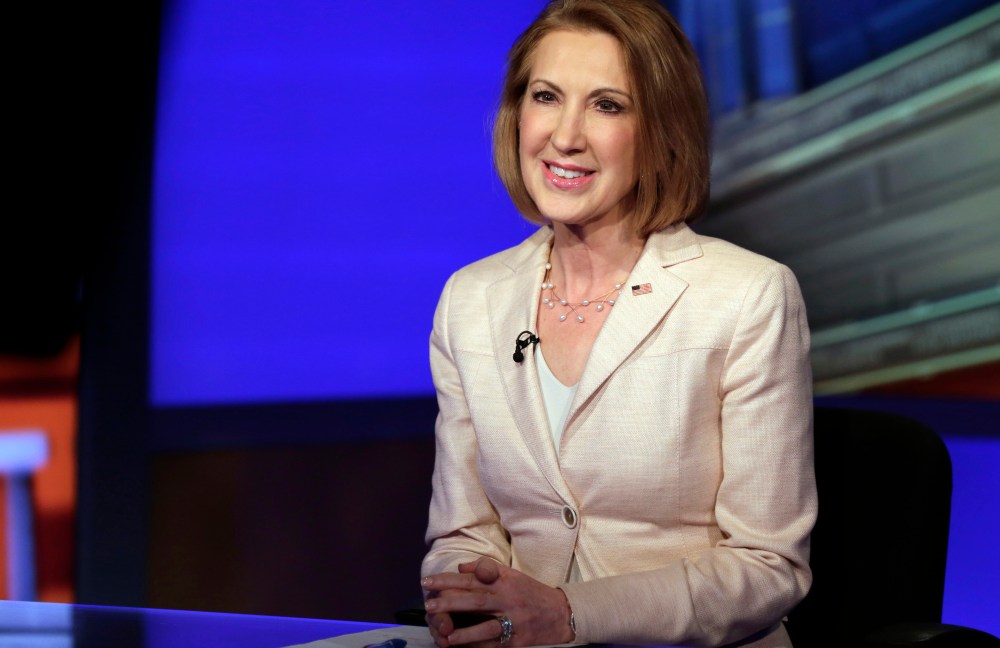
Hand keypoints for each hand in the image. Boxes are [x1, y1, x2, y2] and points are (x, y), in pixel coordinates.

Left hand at [422, 558, 573, 646]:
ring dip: (464, 631)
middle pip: (476, 600)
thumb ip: (486, 569)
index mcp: (504, 581)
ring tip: (445, 634)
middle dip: (451, 602)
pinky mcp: (518, 640)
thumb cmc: (531, 592)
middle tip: (429, 605)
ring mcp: (514, 621)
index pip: (472, 579)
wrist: (561, 614)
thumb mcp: (511, 575)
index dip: (448, 580)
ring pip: (486, 626)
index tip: (428, 582)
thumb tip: (460, 567)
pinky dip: (478, 646)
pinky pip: (495, 645)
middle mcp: (508, 599)